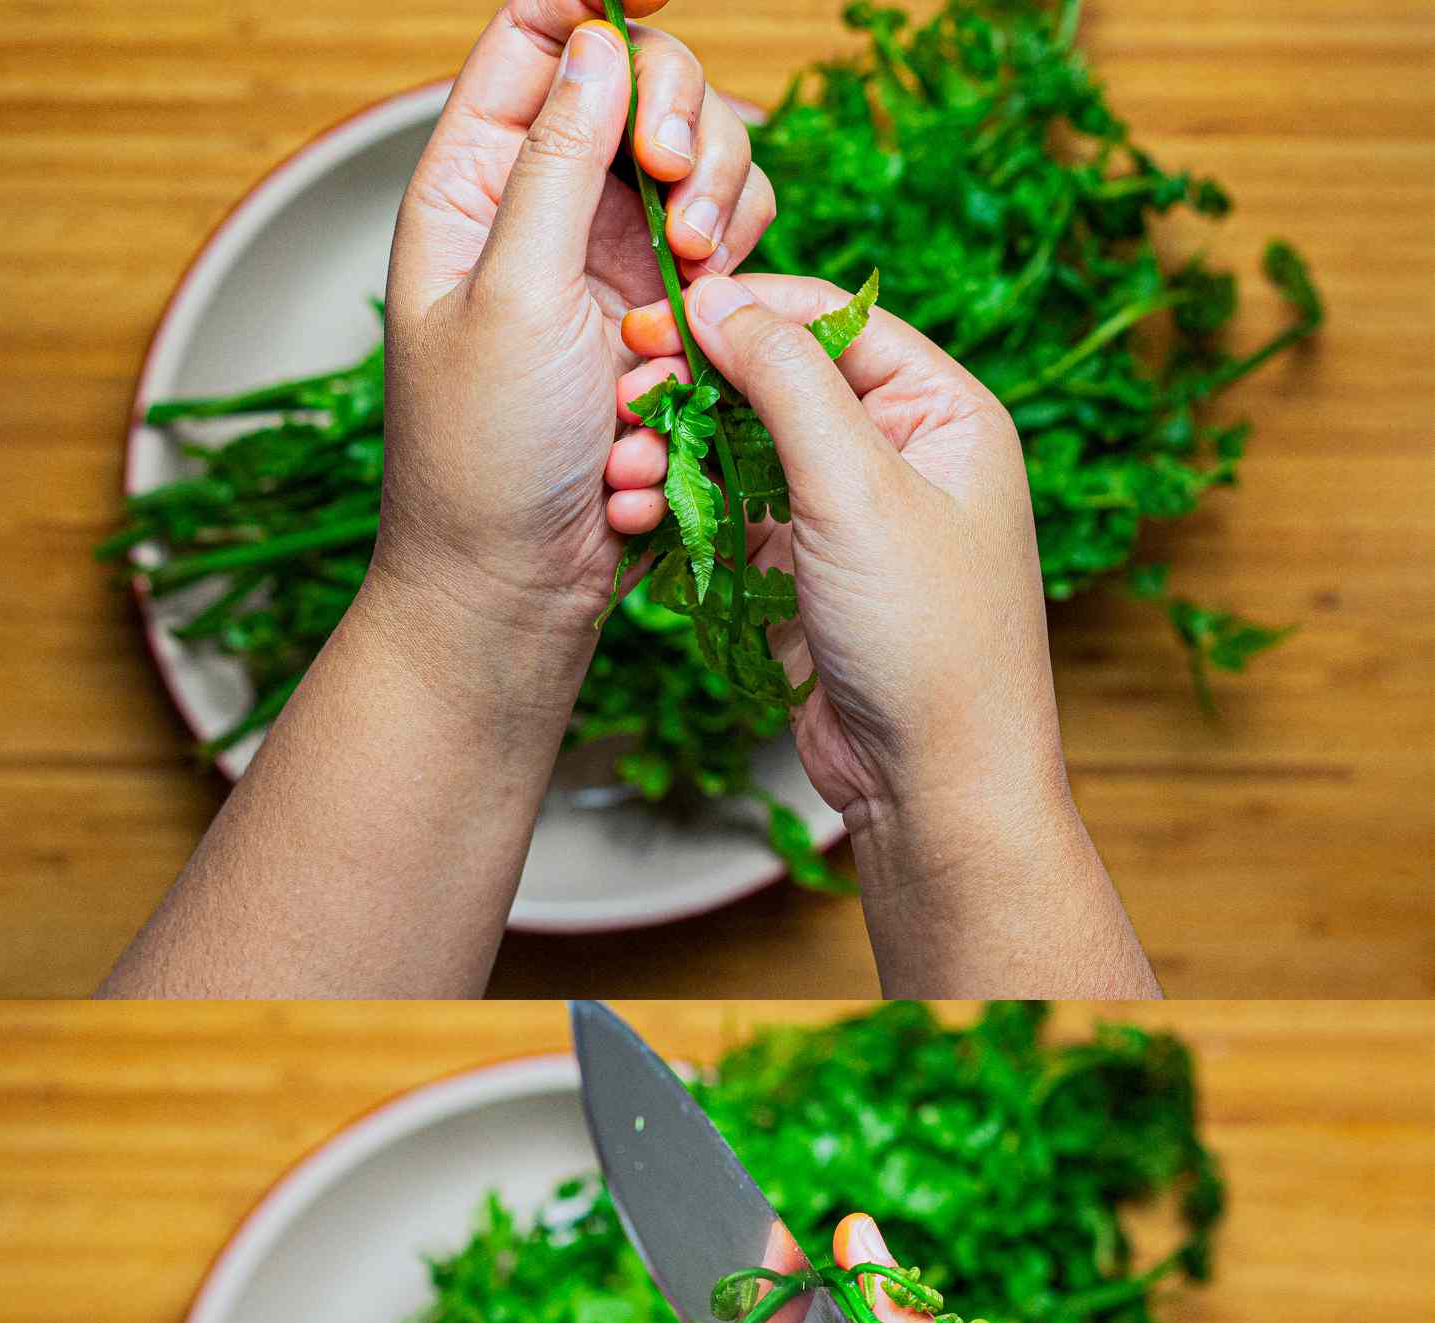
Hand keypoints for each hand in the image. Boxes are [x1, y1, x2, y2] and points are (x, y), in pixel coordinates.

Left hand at [369, 0, 775, 714]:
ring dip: (719, 200)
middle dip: (682, 118)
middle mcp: (546, 209)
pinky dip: (732, 268)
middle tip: (682, 188)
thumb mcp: (512, 295)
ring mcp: (612, 263)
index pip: (533, 39)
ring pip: (700, 164)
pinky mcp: (667, 319)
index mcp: (474, 185)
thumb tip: (597, 45)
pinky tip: (706, 325)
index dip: (595, 0)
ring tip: (696, 277)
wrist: (520, 583)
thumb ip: (557, 164)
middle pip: (638, 83)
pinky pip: (726, 248)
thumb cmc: (485, 454)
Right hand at [612, 271, 1065, 829]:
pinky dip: (684, 513)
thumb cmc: (927, 633)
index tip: (659, 320)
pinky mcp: (803, 575)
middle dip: (696, 389)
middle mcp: (899, 453)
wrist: (933, 780)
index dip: (745, 312)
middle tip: (623, 400)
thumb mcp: (859, 487)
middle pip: (778, 383)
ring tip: (621, 475)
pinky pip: (733, 519)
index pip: (833, 321)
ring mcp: (848, 517)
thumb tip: (720, 302)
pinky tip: (636, 517)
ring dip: (677, 456)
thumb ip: (787, 381)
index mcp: (942, 411)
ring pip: (744, 453)